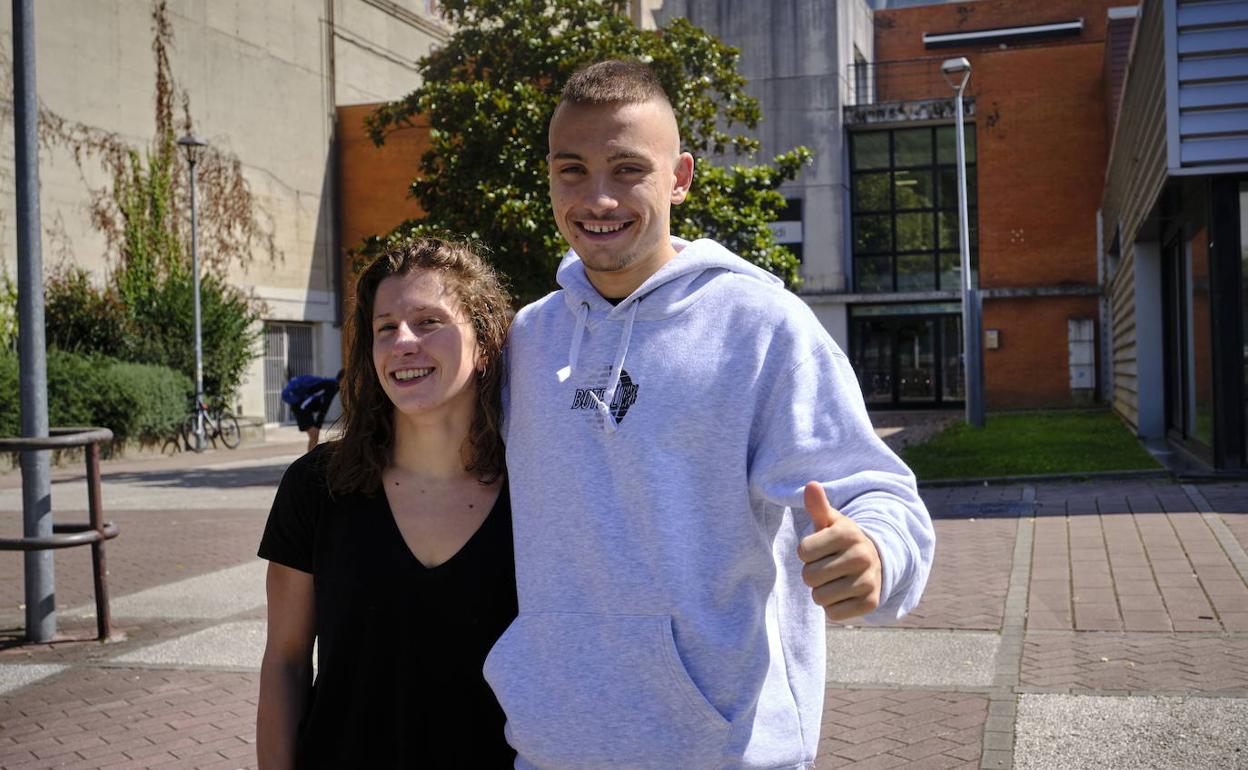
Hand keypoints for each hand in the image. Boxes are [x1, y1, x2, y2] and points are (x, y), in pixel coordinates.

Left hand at [797, 481, 881, 620]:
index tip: (821, 549)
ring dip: (822, 592)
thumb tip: (811, 485)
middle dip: (813, 574)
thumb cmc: (842, 541)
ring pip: (819, 597)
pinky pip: (834, 614)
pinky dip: (833, 608)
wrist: (875, 562)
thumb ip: (818, 506)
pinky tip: (844, 594)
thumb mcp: (830, 522)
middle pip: (810, 576)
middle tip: (828, 567)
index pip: (803, 551)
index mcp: (848, 533)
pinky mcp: (871, 603)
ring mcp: (869, 580)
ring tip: (836, 580)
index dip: (806, 553)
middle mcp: (862, 555)